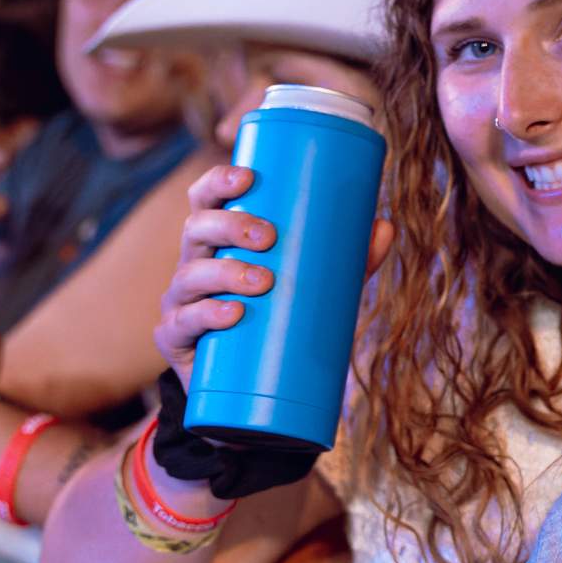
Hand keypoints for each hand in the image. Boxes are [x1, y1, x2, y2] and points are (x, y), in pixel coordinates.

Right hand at [155, 165, 395, 388]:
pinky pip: (182, 323)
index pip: (207, 201)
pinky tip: (232, 314)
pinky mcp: (176, 339)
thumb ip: (350, 260)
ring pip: (190, 276)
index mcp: (218, 241)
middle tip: (269, 236)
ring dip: (224, 273)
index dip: (218, 181)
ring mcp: (180, 301)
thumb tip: (385, 226)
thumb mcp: (316, 286)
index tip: (248, 176)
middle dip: (229, 226)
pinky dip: (207, 316)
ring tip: (263, 282)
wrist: (247, 386)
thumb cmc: (279, 318)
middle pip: (196, 230)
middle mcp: (193, 264)